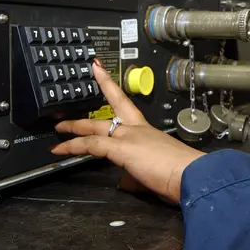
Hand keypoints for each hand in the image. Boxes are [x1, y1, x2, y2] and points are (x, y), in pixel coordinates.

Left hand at [51, 60, 203, 202]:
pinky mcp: (122, 149)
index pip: (127, 104)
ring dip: (74, 127)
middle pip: (113, 105)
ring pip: (96, 126)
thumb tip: (126, 179)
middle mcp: (138, 129)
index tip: (102, 70)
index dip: (112, 86)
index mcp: (147, 131)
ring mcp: (129, 136)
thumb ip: (137, 171)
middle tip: (91, 72)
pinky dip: (73, 146)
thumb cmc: (181, 172)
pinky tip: (61, 149)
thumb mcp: (156, 168)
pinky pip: (91, 145)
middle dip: (101, 88)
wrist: (190, 174)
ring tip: (59, 128)